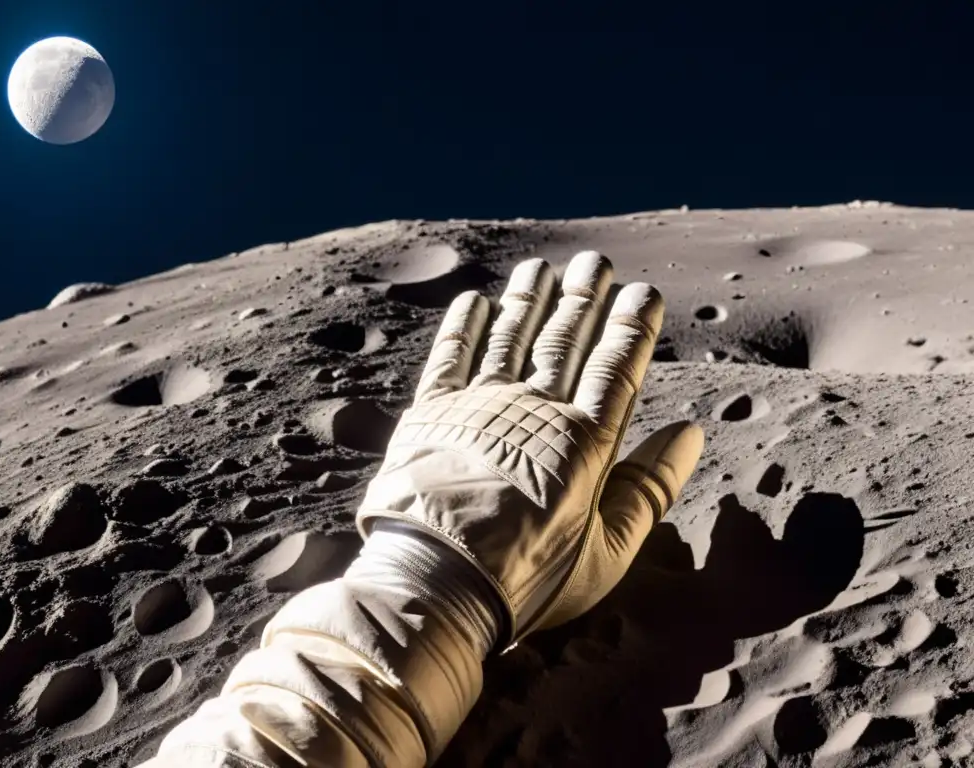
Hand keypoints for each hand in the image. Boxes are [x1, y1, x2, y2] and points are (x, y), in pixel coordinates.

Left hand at [358, 250, 703, 647]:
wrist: (436, 584)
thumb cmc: (530, 577)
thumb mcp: (608, 549)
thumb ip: (650, 488)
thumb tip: (692, 433)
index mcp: (584, 441)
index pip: (616, 368)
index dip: (631, 327)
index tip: (642, 292)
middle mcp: (534, 411)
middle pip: (564, 341)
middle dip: (583, 298)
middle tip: (595, 261)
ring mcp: (480, 407)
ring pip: (510, 338)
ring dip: (527, 300)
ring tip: (541, 267)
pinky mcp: (433, 414)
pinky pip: (450, 358)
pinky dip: (462, 327)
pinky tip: (473, 300)